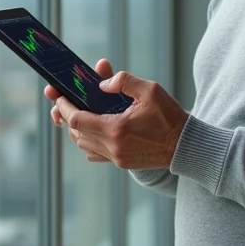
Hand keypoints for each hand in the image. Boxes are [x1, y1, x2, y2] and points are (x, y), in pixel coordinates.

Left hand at [44, 58, 188, 169]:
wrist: (185, 145)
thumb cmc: (170, 116)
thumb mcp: (150, 91)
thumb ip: (124, 82)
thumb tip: (101, 84)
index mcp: (116, 129)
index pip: (77, 120)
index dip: (64, 107)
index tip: (58, 96)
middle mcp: (113, 147)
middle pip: (76, 133)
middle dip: (67, 116)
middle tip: (64, 101)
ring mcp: (116, 158)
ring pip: (83, 145)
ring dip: (77, 129)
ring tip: (78, 113)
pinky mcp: (122, 163)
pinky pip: (95, 154)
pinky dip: (88, 143)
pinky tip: (93, 131)